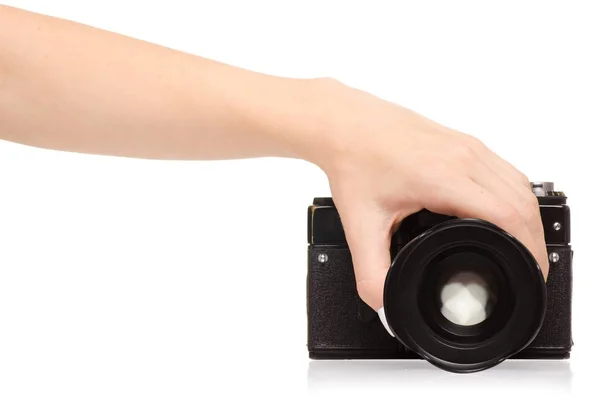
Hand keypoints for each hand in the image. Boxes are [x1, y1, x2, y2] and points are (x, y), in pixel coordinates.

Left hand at [305, 80, 547, 310]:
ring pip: (519, 183)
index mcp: (443, 176)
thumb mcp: (360, 224)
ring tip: (522, 245)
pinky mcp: (463, 142)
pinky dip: (515, 196)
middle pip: (522, 201)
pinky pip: (505, 170)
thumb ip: (371, 270)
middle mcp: (463, 157)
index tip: (530, 272)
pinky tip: (504, 213)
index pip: (507, 214)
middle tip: (529, 268)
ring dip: (528, 216)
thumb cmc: (354, 161)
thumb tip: (383, 302)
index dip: (527, 248)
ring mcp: (467, 146)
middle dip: (533, 239)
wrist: (345, 123)